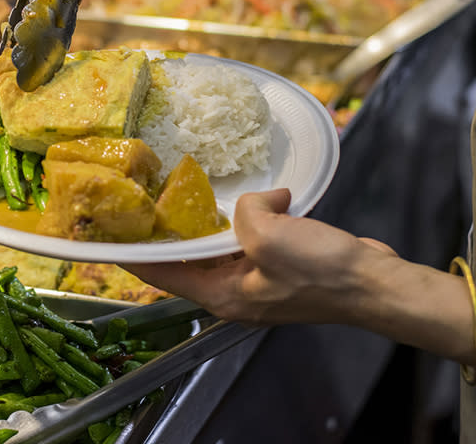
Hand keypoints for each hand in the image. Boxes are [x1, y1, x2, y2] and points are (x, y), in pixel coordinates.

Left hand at [125, 189, 398, 325]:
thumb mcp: (269, 235)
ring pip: (220, 246)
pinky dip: (250, 219)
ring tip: (192, 191)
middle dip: (171, 231)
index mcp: (222, 295)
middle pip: (188, 260)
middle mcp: (234, 291)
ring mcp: (257, 279)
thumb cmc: (321, 272)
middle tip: (149, 199)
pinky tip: (260, 198)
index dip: (133, 255)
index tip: (110, 235)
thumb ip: (245, 212)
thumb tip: (259, 201)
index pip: (161, 275)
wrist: (375, 284)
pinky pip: (251, 239)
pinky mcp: (279, 266)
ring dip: (213, 221)